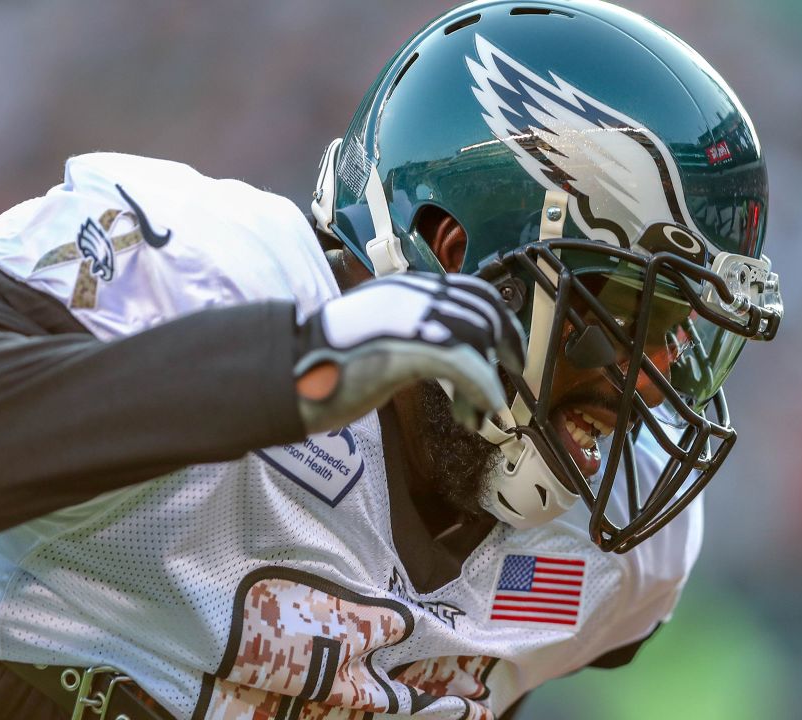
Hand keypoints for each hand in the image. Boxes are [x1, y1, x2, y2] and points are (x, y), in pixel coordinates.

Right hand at [295, 273, 524, 433]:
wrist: (289, 372)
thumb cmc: (325, 364)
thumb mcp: (377, 335)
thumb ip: (410, 334)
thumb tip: (443, 354)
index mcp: (405, 288)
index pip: (470, 291)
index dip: (497, 321)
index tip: (506, 351)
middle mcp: (413, 294)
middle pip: (483, 309)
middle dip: (506, 345)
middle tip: (512, 377)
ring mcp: (411, 317)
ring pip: (477, 336)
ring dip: (487, 380)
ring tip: (480, 411)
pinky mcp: (409, 346)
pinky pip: (465, 363)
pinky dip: (481, 389)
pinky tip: (479, 413)